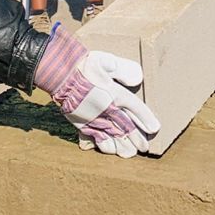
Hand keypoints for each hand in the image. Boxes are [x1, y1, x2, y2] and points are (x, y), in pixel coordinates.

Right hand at [32, 26, 158, 156]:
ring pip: (112, 136)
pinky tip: (111, 151)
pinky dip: (104, 146)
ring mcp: (94, 118)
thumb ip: (123, 69)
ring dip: (122, 146)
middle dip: (137, 138)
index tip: (155, 128)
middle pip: (126, 127)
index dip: (146, 119)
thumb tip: (138, 78)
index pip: (136, 109)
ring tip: (131, 153)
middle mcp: (107, 109)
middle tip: (144, 148)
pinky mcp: (82, 124)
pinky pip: (96, 138)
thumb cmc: (84, 65)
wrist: (60, 74)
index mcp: (115, 93)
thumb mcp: (106, 60)